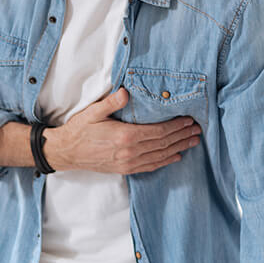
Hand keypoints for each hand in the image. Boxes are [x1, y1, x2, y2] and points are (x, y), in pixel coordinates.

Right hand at [43, 88, 200, 173]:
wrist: (66, 152)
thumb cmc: (78, 130)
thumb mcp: (92, 112)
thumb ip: (111, 102)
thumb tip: (126, 93)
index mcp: (125, 136)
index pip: (158, 131)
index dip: (175, 126)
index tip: (188, 120)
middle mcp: (129, 152)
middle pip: (163, 144)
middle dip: (182, 136)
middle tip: (197, 130)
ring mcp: (128, 163)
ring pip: (160, 156)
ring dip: (178, 148)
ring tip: (193, 142)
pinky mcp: (125, 169)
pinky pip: (150, 166)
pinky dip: (165, 162)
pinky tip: (175, 157)